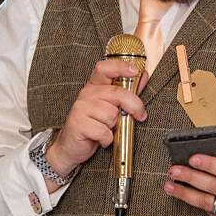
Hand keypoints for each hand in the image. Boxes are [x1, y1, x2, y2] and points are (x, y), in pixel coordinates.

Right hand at [45, 59, 147, 178]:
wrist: (71, 148)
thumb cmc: (94, 126)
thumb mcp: (112, 107)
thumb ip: (127, 91)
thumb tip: (143, 75)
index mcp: (95, 86)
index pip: (105, 68)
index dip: (120, 67)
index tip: (135, 71)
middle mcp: (86, 93)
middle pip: (116, 93)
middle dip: (134, 105)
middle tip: (140, 115)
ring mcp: (80, 108)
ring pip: (111, 114)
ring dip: (114, 126)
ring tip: (107, 129)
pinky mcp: (78, 124)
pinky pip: (103, 130)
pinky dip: (107, 138)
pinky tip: (101, 139)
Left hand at [163, 134, 215, 215]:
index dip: (210, 165)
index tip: (193, 158)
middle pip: (213, 186)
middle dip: (190, 177)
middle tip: (174, 170)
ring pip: (207, 203)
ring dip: (185, 194)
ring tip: (170, 185)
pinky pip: (211, 214)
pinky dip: (197, 204)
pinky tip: (184, 195)